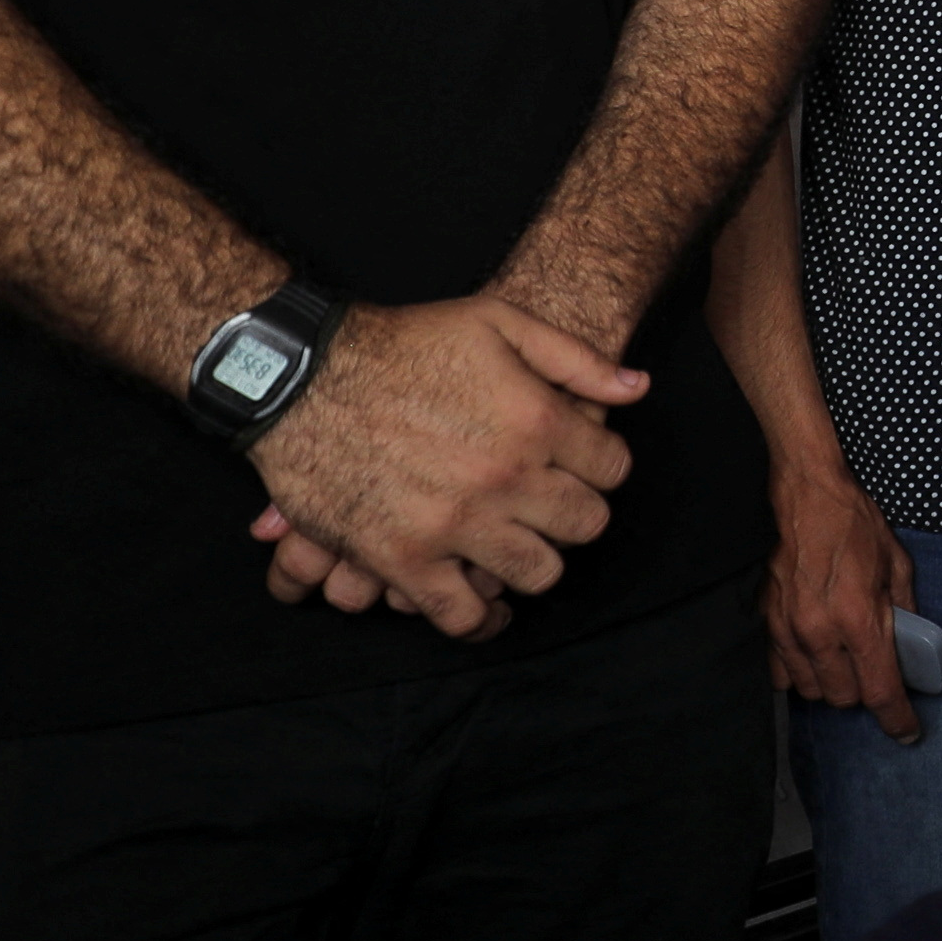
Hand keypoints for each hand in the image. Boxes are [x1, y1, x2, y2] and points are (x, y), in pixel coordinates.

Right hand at [244, 295, 640, 636]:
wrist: (304, 373)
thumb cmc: (405, 341)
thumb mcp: (498, 320)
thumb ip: (575, 357)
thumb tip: (637, 389)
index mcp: (536, 421)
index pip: (612, 470)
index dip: (601, 468)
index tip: (581, 468)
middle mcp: (505, 478)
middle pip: (583, 525)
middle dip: (574, 515)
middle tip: (550, 507)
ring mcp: (456, 524)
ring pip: (536, 573)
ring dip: (534, 562)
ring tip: (519, 546)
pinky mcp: (403, 559)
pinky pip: (462, 615)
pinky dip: (482, 620)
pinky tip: (488, 608)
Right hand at [761, 459, 924, 742]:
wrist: (804, 493)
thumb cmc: (853, 522)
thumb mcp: (895, 563)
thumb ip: (903, 609)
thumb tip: (910, 642)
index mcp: (858, 619)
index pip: (878, 691)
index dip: (896, 719)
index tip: (907, 732)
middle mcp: (819, 633)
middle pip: (842, 697)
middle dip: (862, 691)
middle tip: (873, 669)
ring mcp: (787, 630)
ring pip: (809, 689)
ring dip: (830, 683)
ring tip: (843, 658)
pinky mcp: (765, 622)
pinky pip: (780, 671)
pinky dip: (799, 671)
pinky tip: (813, 652)